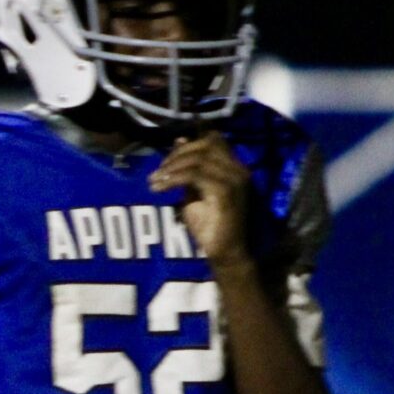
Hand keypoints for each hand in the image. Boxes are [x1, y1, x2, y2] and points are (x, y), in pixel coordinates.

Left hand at [148, 131, 252, 272]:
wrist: (225, 253)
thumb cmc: (210, 226)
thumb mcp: (195, 191)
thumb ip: (189, 168)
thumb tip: (179, 141)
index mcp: (235, 167)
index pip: (214, 139)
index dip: (188, 145)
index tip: (166, 161)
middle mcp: (238, 170)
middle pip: (206, 146)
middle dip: (177, 155)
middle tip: (157, 172)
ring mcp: (234, 181)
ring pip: (199, 160)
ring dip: (171, 168)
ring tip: (154, 181)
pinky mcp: (225, 194)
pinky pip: (196, 176)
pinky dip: (174, 179)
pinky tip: (161, 188)